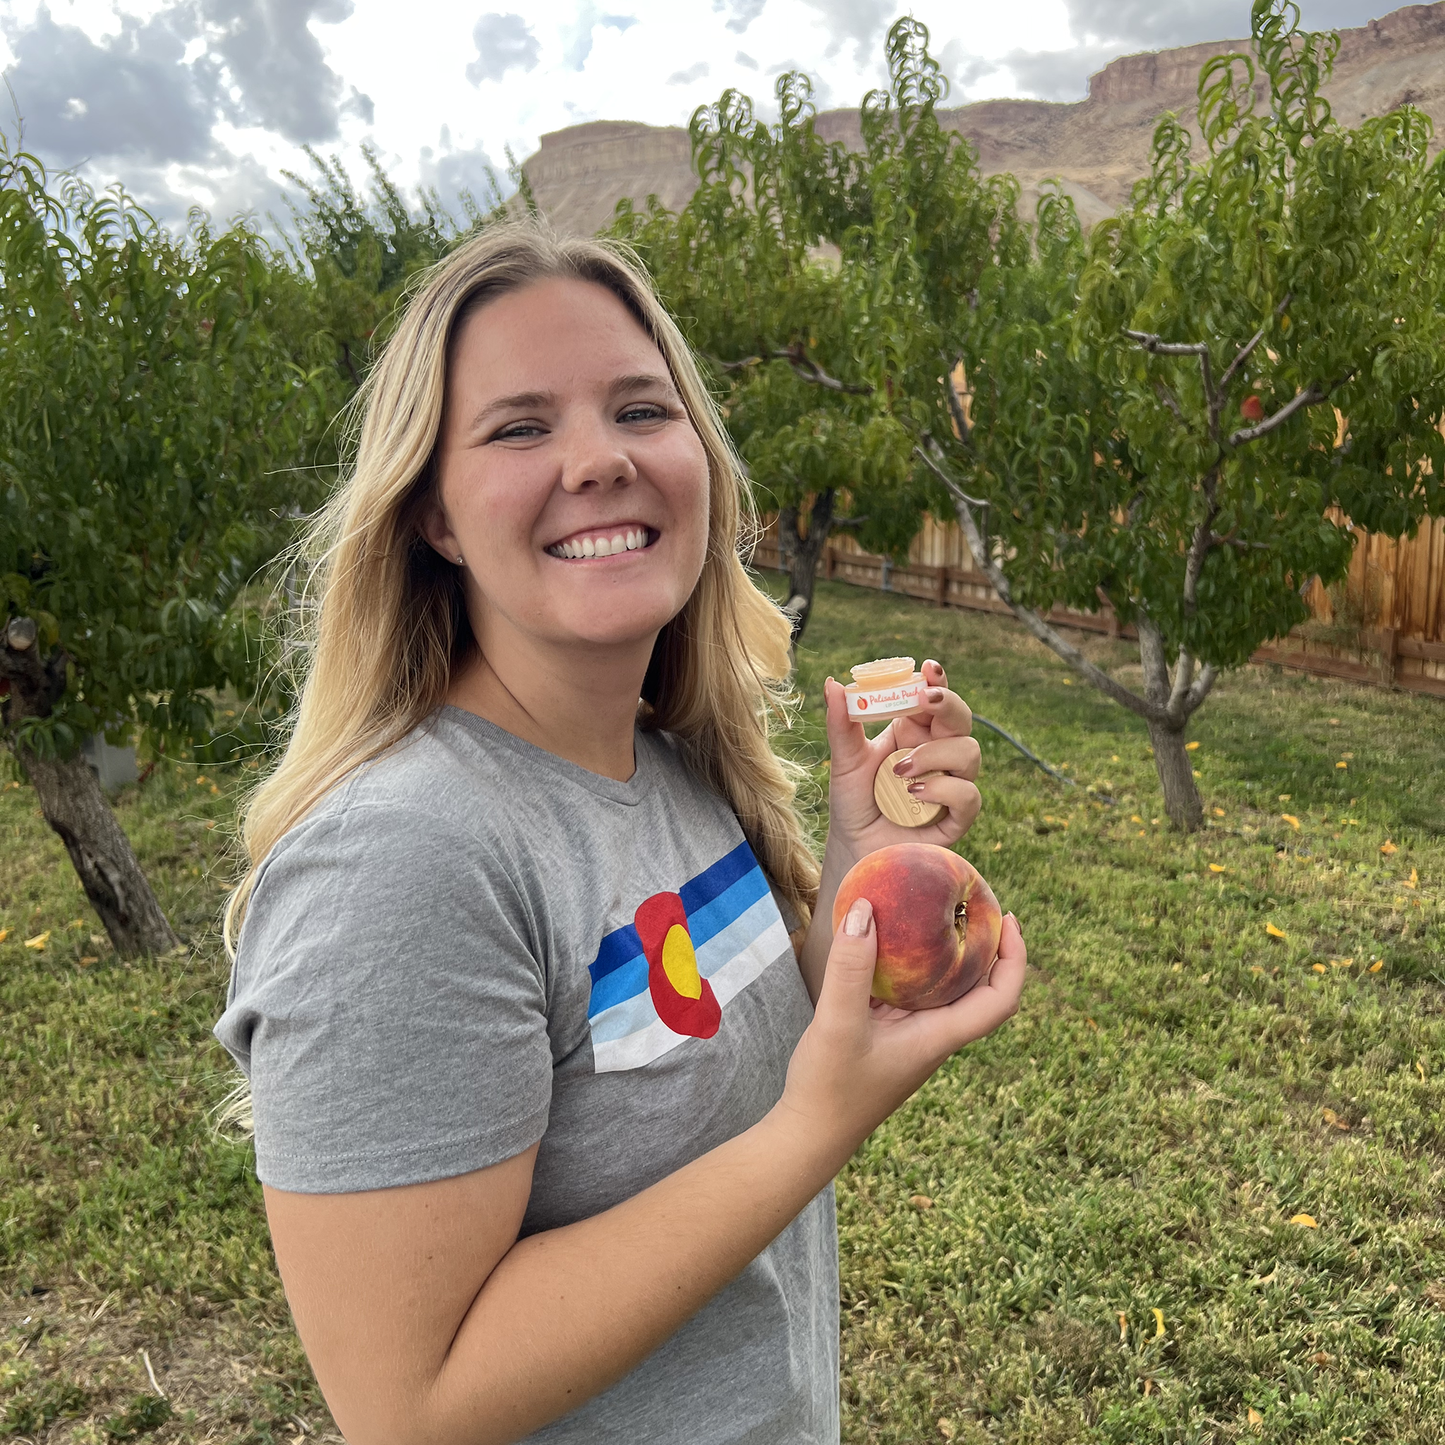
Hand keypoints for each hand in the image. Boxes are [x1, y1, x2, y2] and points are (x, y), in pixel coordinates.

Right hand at [780, 898, 1024, 1157]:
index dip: (1014, 958)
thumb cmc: (830, 1088)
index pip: (999, 999)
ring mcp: (911, 1037)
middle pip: (980, 989)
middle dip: (985, 945)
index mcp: (939, 1037)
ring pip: (943, 989)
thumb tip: (866, 908)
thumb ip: (850, 968)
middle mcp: (933, 1035)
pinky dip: (910, 965)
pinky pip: (910, 993)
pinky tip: (886, 942)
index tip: (1008, 917)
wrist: (809, 1135)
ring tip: (936, 913)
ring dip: (947, 954)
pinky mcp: (887, 1036)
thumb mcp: (838, 1023)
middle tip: (972, 903)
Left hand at [821, 658, 980, 868]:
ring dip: (935, 755)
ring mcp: (951, 784)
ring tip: (900, 771)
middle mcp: (939, 754)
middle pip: (962, 718)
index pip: (934, 699)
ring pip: (970, 752)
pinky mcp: (957, 817)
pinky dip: (943, 789)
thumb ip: (841, 723)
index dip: (937, 680)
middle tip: (926, 700)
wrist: (854, 849)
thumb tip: (832, 683)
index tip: (927, 667)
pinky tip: (915, 793)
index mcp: (915, 733)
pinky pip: (969, 795)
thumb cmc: (853, 802)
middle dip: (948, 704)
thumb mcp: (843, 760)